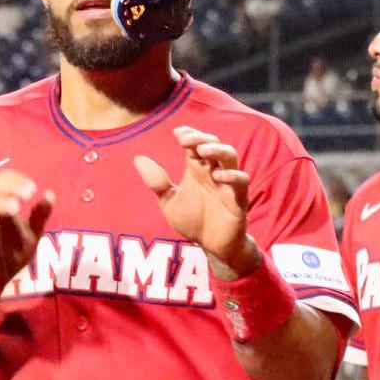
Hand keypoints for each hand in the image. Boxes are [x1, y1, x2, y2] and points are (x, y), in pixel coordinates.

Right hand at [0, 170, 53, 300]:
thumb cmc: (12, 254)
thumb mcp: (32, 235)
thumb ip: (39, 216)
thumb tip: (50, 193)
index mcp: (1, 203)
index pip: (2, 179)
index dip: (15, 179)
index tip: (32, 189)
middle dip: (10, 188)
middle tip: (28, 195)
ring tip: (16, 208)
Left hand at [134, 126, 258, 276]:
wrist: (210, 246)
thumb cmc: (193, 220)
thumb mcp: (169, 202)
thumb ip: (157, 183)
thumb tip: (138, 159)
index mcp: (197, 169)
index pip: (195, 143)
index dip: (189, 134)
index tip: (176, 133)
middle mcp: (214, 171)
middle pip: (213, 144)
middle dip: (201, 138)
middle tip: (186, 140)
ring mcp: (228, 184)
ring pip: (230, 156)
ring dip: (218, 149)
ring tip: (203, 151)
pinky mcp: (239, 200)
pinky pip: (242, 182)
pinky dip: (233, 176)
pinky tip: (219, 176)